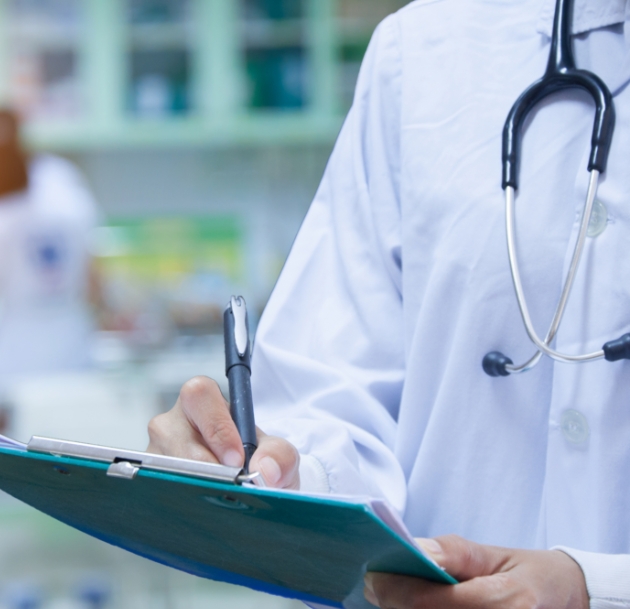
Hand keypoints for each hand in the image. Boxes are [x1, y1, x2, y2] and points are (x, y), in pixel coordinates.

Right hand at [147, 376, 299, 488]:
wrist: (248, 489)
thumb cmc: (258, 461)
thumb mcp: (277, 456)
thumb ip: (280, 455)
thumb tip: (264, 469)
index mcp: (204, 402)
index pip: (199, 395)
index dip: (217, 426)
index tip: (237, 459)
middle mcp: (174, 422)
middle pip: (174, 434)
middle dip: (203, 464)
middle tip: (226, 485)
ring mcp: (156, 451)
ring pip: (163, 466)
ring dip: (193, 486)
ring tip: (217, 500)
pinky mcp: (148, 480)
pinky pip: (157, 489)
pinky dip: (182, 503)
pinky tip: (201, 510)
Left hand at [364, 534, 588, 608]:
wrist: (570, 602)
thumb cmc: (527, 574)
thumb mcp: (493, 554)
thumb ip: (452, 553)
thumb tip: (412, 549)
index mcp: (506, 603)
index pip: (434, 602)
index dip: (396, 592)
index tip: (371, 578)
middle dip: (397, 607)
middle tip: (375, 590)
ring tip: (392, 600)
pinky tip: (413, 607)